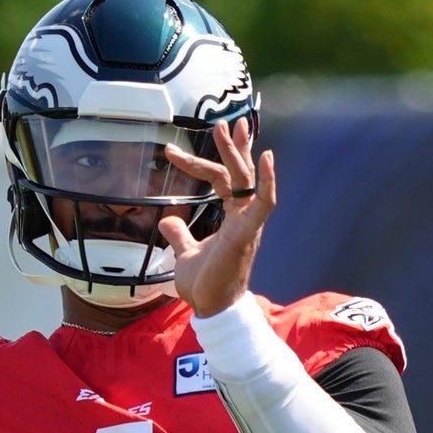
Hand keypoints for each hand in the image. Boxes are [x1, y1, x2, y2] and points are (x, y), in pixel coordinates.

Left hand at [158, 119, 276, 317]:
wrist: (212, 309)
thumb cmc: (205, 286)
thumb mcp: (185, 254)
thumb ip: (179, 236)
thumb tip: (165, 220)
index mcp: (232, 219)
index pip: (223, 182)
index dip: (202, 164)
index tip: (174, 152)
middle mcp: (244, 218)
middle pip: (240, 174)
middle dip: (233, 147)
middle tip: (223, 123)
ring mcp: (249, 224)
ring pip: (247, 181)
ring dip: (239, 153)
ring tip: (230, 127)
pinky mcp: (248, 234)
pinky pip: (264, 203)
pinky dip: (267, 180)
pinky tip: (267, 158)